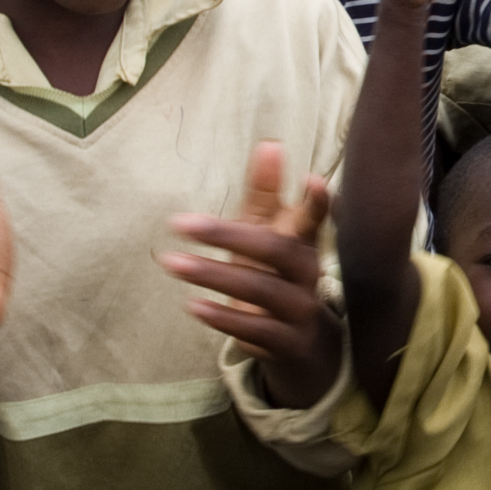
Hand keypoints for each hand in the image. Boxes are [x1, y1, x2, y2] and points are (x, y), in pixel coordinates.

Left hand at [162, 140, 341, 404]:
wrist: (302, 345)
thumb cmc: (276, 275)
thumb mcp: (269, 234)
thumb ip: (266, 193)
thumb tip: (269, 144)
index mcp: (305, 241)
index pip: (315, 218)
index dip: (317, 202)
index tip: (312, 179)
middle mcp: (309, 273)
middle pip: (275, 251)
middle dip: (228, 235)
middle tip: (182, 223)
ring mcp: (301, 310)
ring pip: (261, 291)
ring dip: (214, 275)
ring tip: (173, 262)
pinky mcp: (285, 343)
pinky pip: (256, 330)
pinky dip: (223, 318)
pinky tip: (193, 306)